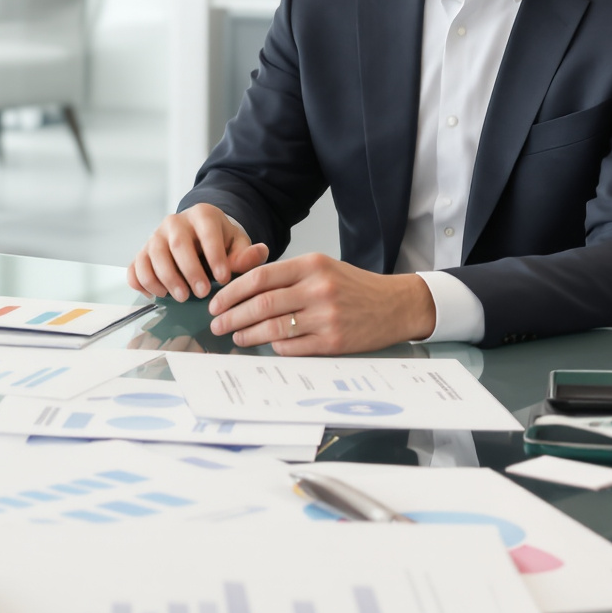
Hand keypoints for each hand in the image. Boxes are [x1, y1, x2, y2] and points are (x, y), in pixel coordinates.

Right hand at [129, 204, 269, 301]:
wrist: (197, 235)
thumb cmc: (219, 242)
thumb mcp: (237, 243)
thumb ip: (246, 252)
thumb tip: (259, 253)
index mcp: (201, 215)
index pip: (207, 232)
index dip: (215, 256)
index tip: (224, 279)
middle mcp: (174, 222)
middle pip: (177, 244)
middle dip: (189, 270)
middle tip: (202, 293)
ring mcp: (154, 237)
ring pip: (152, 255)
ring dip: (165, 279)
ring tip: (181, 298)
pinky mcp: (142, 253)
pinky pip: (135, 268)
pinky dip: (142, 283)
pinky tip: (158, 296)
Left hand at [206, 255, 435, 353]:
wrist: (394, 305)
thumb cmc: (353, 286)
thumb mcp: (321, 267)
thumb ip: (286, 274)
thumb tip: (241, 285)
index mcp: (312, 265)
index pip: (260, 277)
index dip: (232, 292)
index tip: (217, 302)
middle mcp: (318, 289)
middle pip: (261, 304)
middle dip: (232, 316)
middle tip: (217, 324)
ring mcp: (326, 317)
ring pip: (273, 327)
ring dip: (248, 334)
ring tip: (236, 336)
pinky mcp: (334, 342)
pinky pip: (292, 347)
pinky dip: (274, 346)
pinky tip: (266, 345)